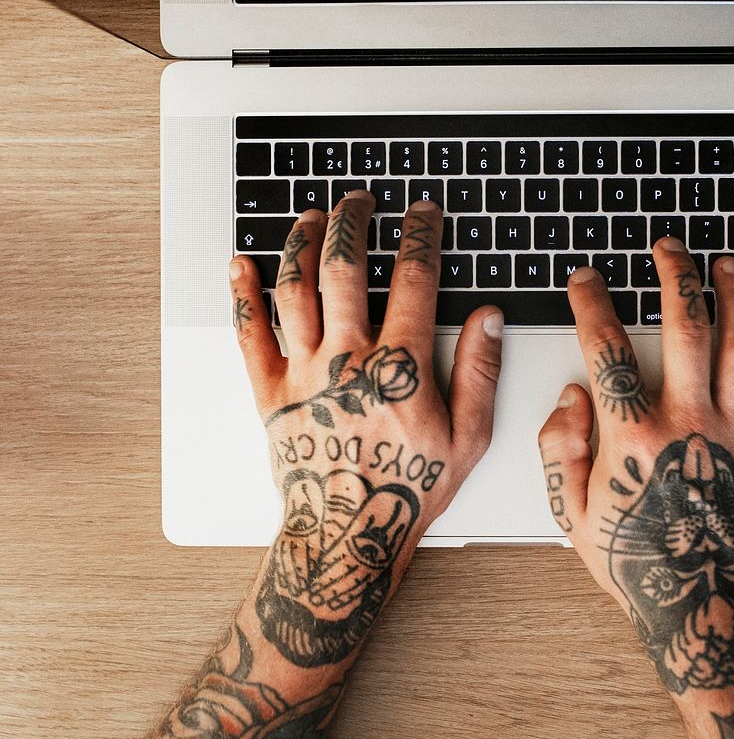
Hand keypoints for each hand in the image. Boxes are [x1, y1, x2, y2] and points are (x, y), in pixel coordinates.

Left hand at [227, 193, 502, 666]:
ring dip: (302, 242)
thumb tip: (489, 318)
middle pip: (346, 267)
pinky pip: (249, 335)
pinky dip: (242, 294)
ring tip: (312, 217)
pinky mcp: (269, 393)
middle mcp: (348, 358)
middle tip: (360, 200)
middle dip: (355, 221)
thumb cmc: (408, 491)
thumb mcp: (467, 437)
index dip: (421, 235)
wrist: (347, 538)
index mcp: (401, 366)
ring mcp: (304, 373)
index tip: (422, 213)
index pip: (415, 279)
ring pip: (295, 288)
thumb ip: (480, 372)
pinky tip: (241, 264)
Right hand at [537, 237, 733, 695]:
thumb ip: (558, 448)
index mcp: (631, 437)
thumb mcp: (570, 512)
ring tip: (727, 263)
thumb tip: (572, 396)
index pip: (606, 351)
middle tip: (668, 246)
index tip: (587, 279)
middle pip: (683, 330)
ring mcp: (730, 432)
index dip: (592, 305)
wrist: (697, 603)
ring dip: (732, 296)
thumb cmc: (633, 560)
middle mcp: (685, 424)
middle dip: (674, 277)